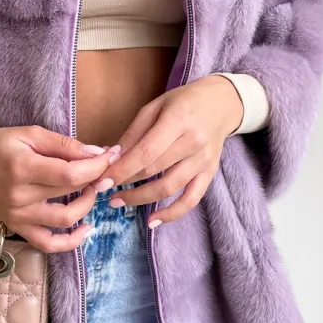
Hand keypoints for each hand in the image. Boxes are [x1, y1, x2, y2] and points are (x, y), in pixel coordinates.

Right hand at [0, 126, 118, 251]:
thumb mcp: (30, 134)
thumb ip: (64, 144)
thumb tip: (97, 153)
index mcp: (23, 167)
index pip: (71, 173)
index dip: (97, 166)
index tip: (110, 155)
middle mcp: (20, 195)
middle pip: (71, 191)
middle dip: (95, 178)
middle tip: (104, 167)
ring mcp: (18, 215)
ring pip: (65, 219)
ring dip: (88, 204)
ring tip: (91, 189)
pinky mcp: (17, 226)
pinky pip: (47, 243)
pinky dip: (70, 242)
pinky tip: (86, 228)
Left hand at [102, 75, 243, 225]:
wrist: (221, 104)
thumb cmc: (183, 102)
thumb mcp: (154, 107)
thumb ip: (134, 133)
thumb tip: (111, 158)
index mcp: (177, 120)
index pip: (146, 152)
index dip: (122, 169)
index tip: (101, 181)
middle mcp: (193, 142)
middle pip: (154, 170)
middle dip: (125, 182)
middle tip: (102, 189)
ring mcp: (203, 160)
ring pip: (169, 188)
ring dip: (141, 198)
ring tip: (118, 201)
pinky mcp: (210, 174)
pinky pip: (191, 200)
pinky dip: (172, 214)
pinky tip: (152, 220)